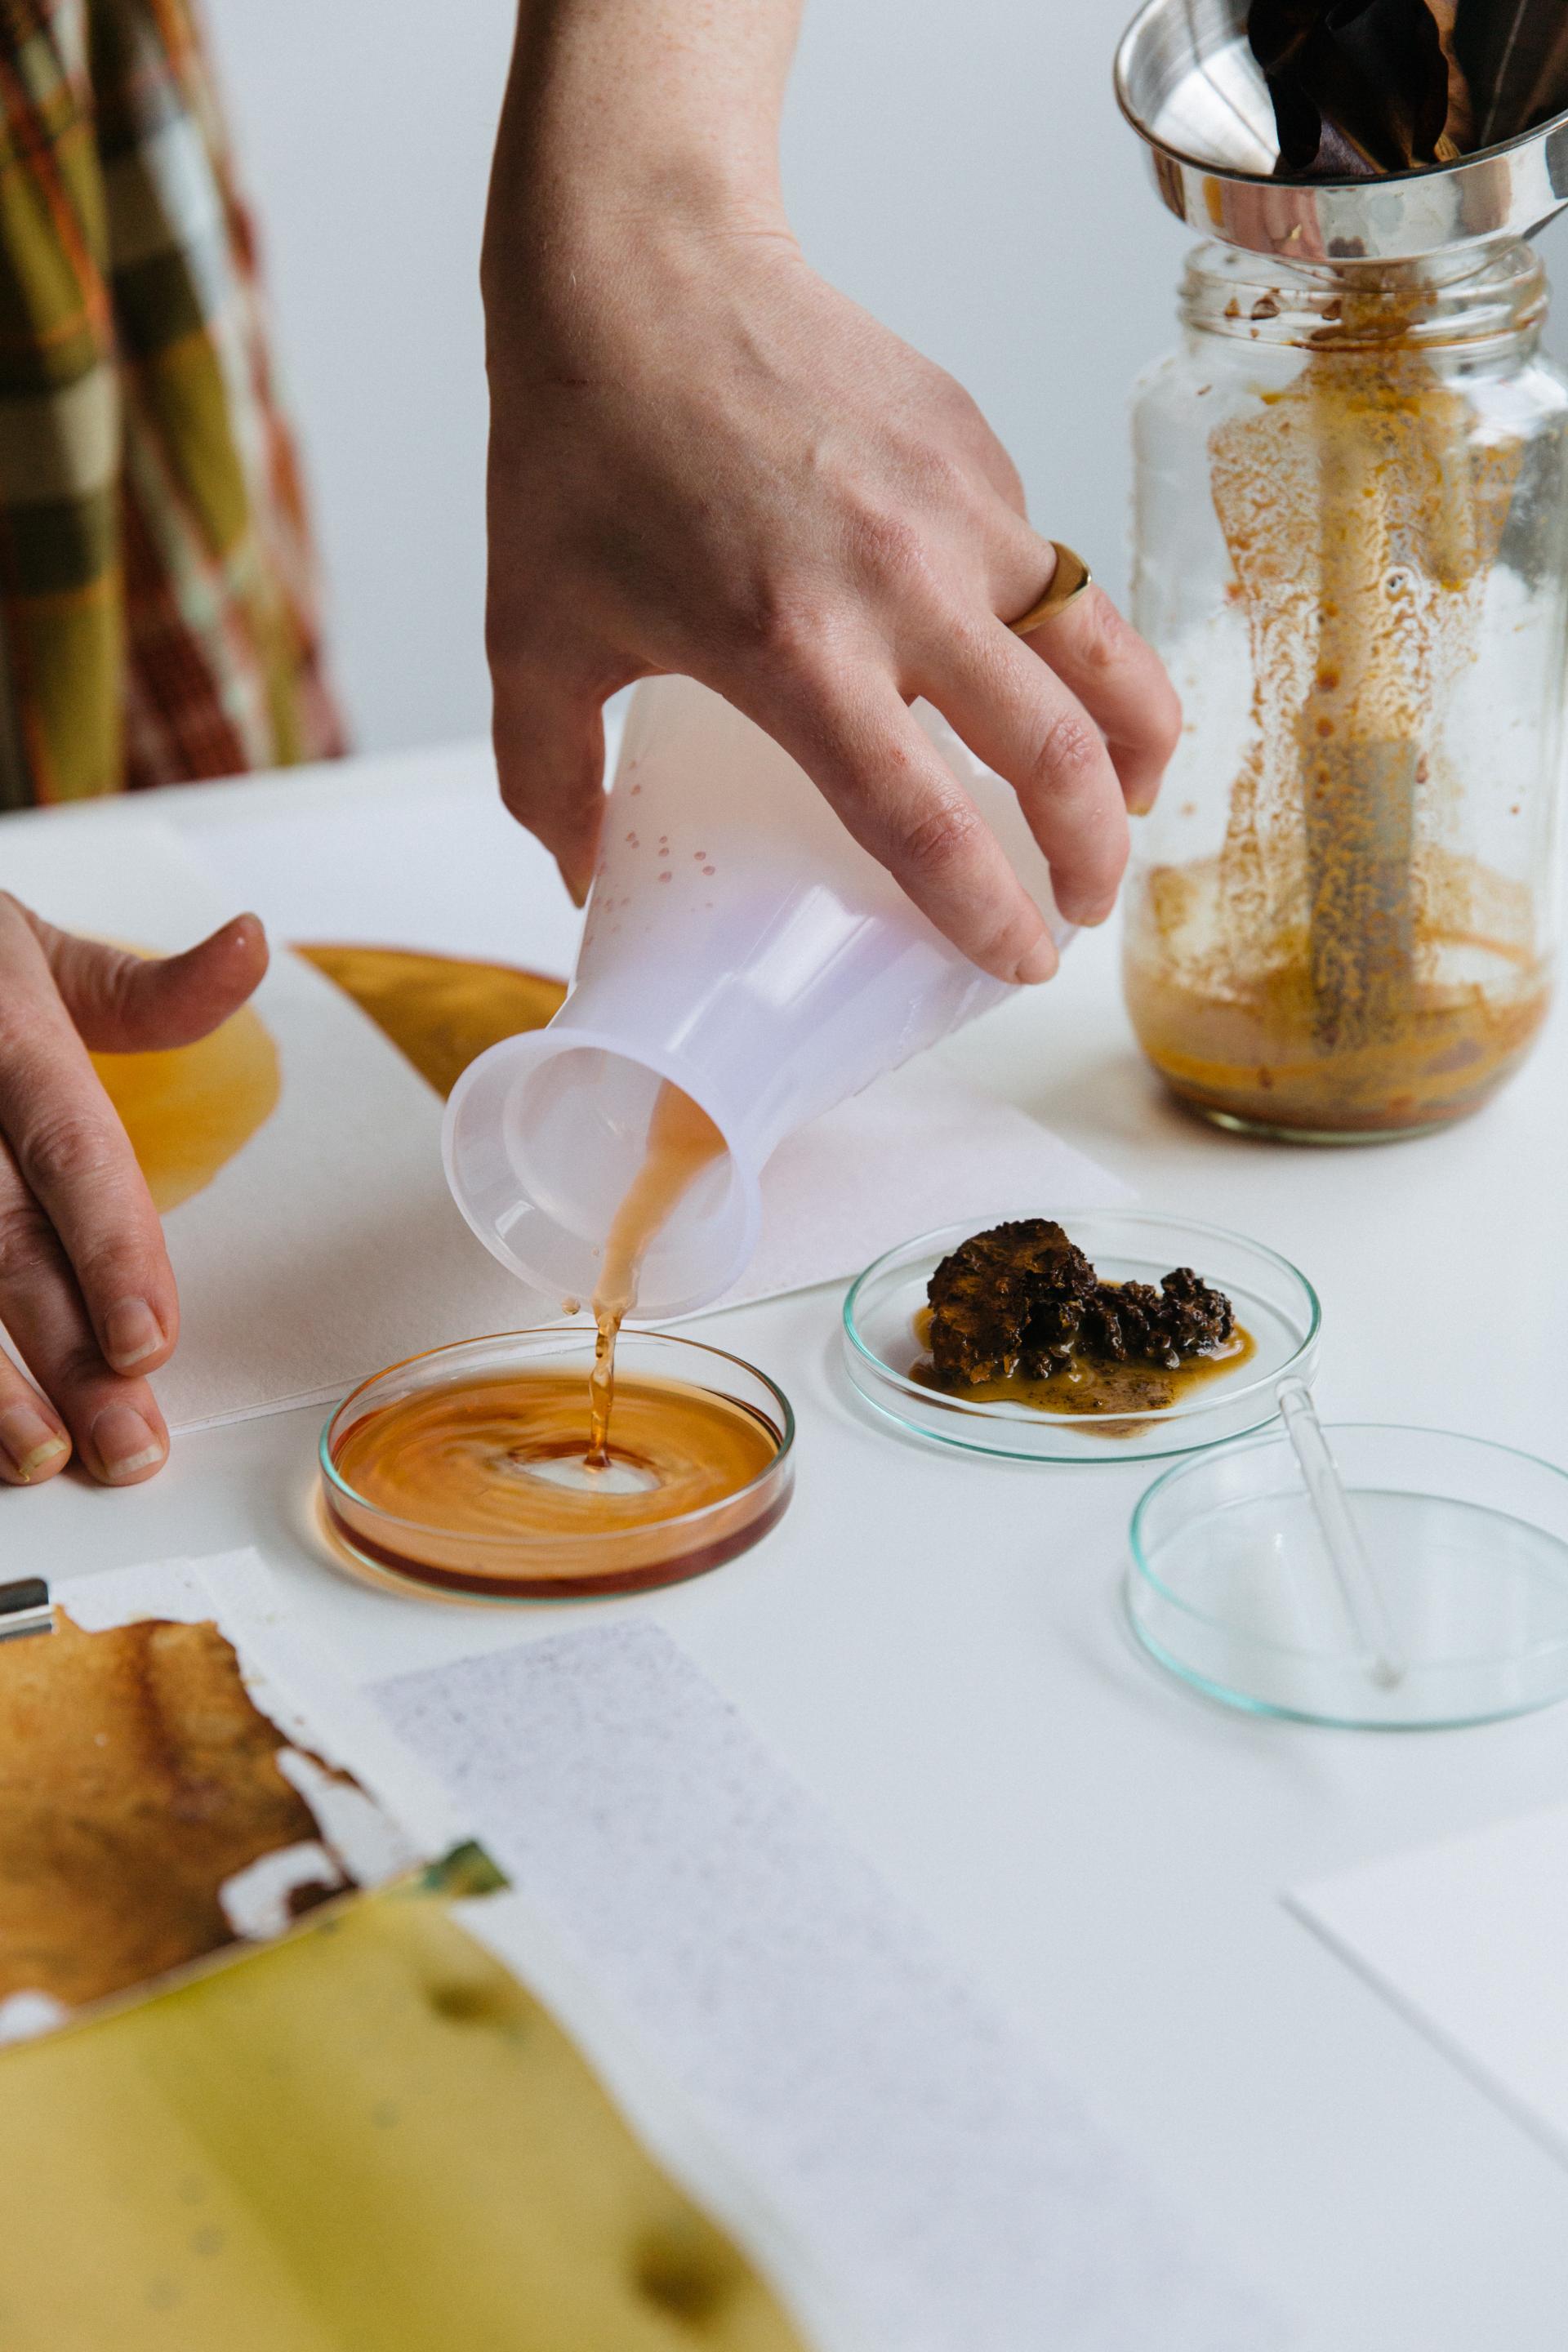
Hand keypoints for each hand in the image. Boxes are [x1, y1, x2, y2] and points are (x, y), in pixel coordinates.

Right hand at [0, 899, 267, 1485]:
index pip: (70, 1150)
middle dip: (62, 1354)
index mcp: (5, 1028)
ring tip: (41, 1460)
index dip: (111, 1250)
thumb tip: (251, 943)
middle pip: (0, 1242)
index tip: (151, 1345)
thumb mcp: (31, 947)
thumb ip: (148, 985)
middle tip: (127, 1449)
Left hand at [484, 175, 1178, 982]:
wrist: (637, 261)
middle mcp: (901, 585)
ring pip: (1102, 655)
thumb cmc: (578, 450)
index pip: (928, 823)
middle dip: (1093, 858)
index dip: (990, 915)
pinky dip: (1064, 644)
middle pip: (1057, 754)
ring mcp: (959, 510)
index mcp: (793, 651)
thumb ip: (547, 776)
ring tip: (1121, 805)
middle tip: (1080, 904)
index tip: (1021, 962)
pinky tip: (1025, 673)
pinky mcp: (979, 453)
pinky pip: (1050, 573)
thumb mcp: (531, 636)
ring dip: (1133, 750)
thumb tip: (581, 875)